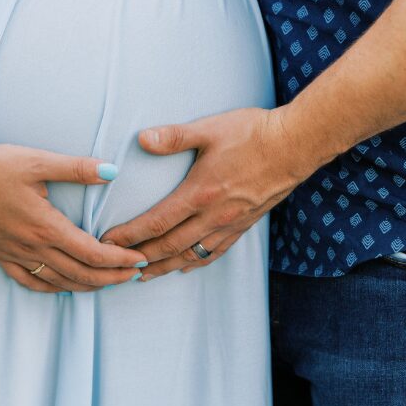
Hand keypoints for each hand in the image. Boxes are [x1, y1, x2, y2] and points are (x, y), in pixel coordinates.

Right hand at [0, 144, 142, 292]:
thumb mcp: (35, 161)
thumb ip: (75, 168)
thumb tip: (112, 170)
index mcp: (46, 226)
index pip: (93, 253)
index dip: (121, 259)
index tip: (141, 258)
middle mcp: (33, 247)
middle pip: (82, 273)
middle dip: (113, 277)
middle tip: (136, 274)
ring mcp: (16, 255)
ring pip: (60, 282)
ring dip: (90, 285)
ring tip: (110, 282)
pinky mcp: (0, 256)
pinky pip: (31, 282)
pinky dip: (54, 289)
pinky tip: (65, 287)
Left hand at [99, 107, 309, 279]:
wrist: (297, 144)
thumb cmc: (253, 133)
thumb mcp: (209, 129)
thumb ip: (174, 136)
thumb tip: (142, 139)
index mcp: (201, 193)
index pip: (157, 222)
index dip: (131, 235)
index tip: (108, 243)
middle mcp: (214, 215)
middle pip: (170, 246)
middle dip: (140, 258)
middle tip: (116, 266)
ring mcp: (231, 223)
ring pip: (192, 254)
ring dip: (165, 267)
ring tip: (143, 275)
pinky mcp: (245, 225)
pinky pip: (216, 251)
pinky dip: (196, 262)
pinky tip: (185, 267)